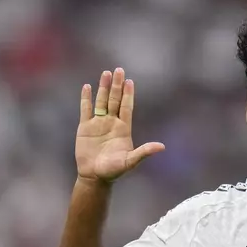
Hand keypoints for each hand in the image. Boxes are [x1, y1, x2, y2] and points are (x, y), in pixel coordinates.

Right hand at [75, 68, 164, 182]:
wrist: (95, 176)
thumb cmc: (114, 170)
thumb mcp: (131, 161)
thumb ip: (144, 152)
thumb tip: (162, 147)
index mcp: (123, 128)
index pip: (127, 107)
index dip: (129, 94)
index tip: (130, 81)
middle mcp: (112, 123)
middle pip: (115, 100)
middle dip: (117, 85)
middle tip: (119, 70)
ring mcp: (98, 123)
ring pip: (101, 101)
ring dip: (103, 88)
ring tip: (106, 74)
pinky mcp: (85, 127)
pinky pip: (86, 109)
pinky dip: (86, 98)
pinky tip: (87, 87)